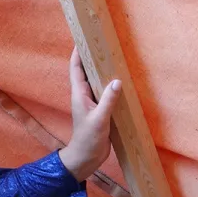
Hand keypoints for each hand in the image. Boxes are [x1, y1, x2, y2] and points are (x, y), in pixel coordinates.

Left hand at [55, 47, 121, 179]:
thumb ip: (108, 100)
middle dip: (92, 58)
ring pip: (97, 82)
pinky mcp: (101, 111)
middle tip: (102, 44)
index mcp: (79, 94)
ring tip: (113, 58)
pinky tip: (121, 83)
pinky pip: (105, 94)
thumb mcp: (99, 119)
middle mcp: (84, 96)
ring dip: (103, 72)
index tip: (82, 38)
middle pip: (86, 72)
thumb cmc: (88, 139)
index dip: (78, 53)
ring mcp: (92, 103)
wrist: (86, 158)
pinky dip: (111, 87)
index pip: (76, 68)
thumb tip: (117, 81)